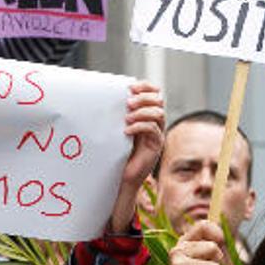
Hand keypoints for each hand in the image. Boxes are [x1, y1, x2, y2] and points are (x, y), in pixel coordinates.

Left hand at [108, 81, 164, 232]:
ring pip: (159, 113)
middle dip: (144, 98)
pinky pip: (154, 130)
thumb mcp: (116, 129)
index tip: (132, 86)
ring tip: (127, 117)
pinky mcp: (156, 146)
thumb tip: (105, 96)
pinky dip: (140, 126)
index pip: (155, 93)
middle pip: (159, 100)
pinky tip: (127, 130)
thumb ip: (117, 114)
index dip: (146, 87)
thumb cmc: (116, 153)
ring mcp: (157, 134)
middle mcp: (155, 123)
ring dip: (142, 112)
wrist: (121, 177)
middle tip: (128, 103)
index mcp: (146, 115)